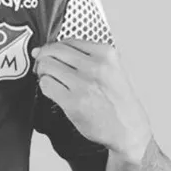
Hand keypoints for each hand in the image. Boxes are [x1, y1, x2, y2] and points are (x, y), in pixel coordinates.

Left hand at [32, 39, 151, 163]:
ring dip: (42, 72)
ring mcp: (84, 84)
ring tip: (50, 79)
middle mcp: (95, 66)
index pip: (67, 41)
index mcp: (105, 54)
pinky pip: (46, 84)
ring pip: (46, 65)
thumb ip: (84, 56)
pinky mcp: (73, 102)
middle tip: (42, 67)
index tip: (50, 55)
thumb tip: (44, 49)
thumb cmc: (117, 101)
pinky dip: (45, 86)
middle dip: (43, 57)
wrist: (128, 130)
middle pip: (53, 50)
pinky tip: (54, 92)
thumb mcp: (110, 69)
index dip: (54, 48)